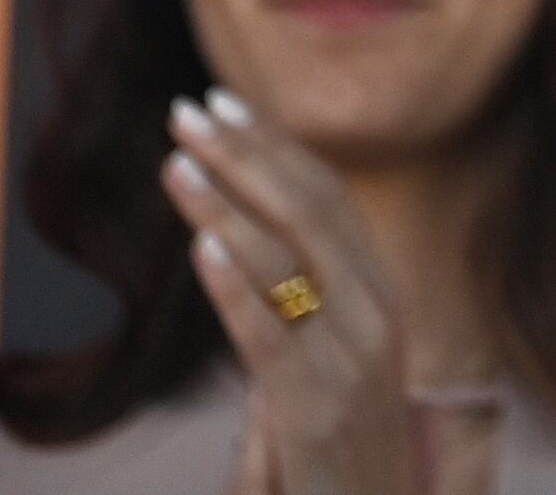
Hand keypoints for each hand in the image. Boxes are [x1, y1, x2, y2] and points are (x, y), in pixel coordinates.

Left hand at [166, 96, 495, 494]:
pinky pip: (272, 338)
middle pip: (308, 211)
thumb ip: (297, 305)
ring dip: (223, 206)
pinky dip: (237, 289)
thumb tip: (237, 245)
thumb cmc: (340, 453)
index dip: (273, 145)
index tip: (222, 102)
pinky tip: (201, 249)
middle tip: (185, 111)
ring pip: (285, 262)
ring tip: (174, 166)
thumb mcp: (329, 362)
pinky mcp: (316, 413)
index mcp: (381, 293)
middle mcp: (378, 315)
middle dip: (243, 155)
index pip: (326, 196)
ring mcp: (352, 364)